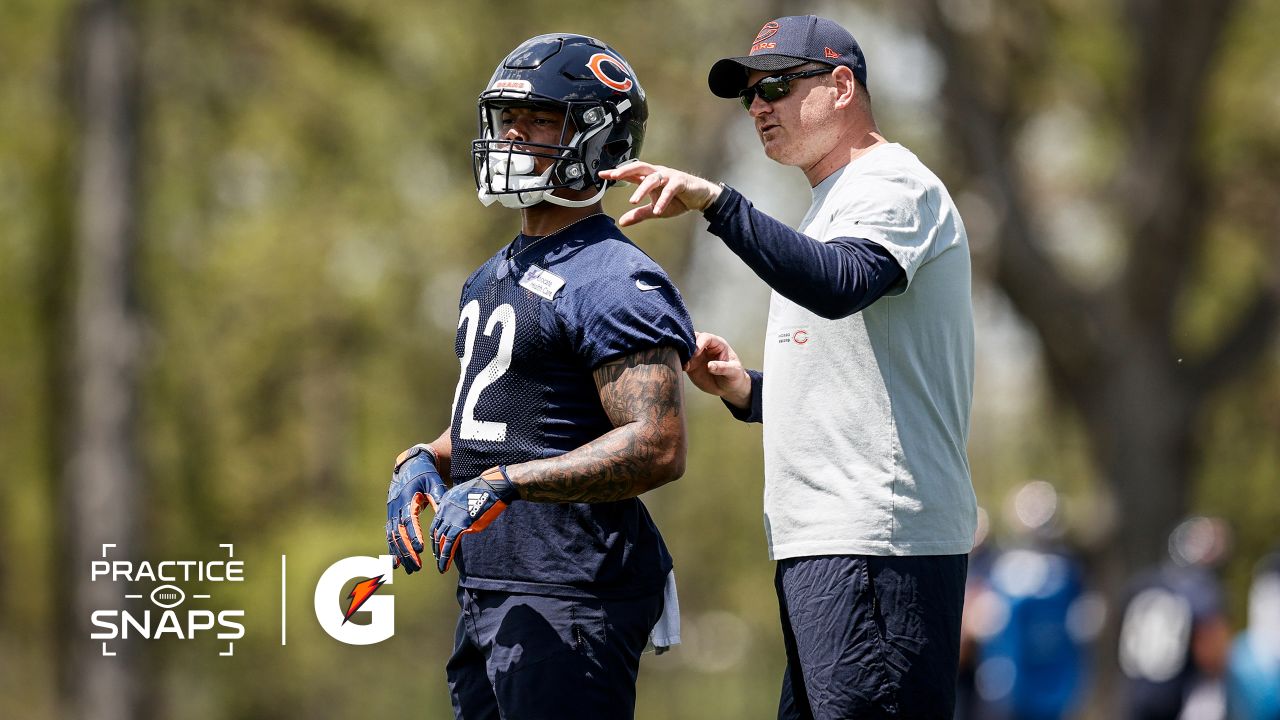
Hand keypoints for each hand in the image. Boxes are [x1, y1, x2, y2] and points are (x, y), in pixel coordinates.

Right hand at [385, 444, 447, 574]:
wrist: (409, 465)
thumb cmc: (425, 475)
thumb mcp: (433, 483)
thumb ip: (438, 498)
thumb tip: (447, 514)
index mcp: (407, 498)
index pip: (409, 520)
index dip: (414, 535)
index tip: (420, 549)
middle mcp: (395, 507)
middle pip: (399, 533)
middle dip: (407, 551)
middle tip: (417, 566)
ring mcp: (391, 512)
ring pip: (393, 537)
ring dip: (400, 554)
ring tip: (409, 569)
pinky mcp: (391, 516)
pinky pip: (390, 535)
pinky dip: (393, 550)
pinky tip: (396, 564)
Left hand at [429, 467, 518, 573]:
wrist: (492, 487)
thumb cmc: (486, 489)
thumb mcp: (467, 495)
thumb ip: (460, 506)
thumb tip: (461, 518)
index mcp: (445, 502)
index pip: (436, 523)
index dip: (436, 535)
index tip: (437, 544)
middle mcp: (444, 510)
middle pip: (436, 533)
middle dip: (436, 547)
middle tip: (437, 558)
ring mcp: (451, 518)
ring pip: (440, 541)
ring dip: (439, 555)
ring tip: (441, 566)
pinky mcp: (460, 526)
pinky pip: (449, 544)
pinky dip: (446, 556)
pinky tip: (444, 565)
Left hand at [597, 161, 721, 226]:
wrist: (700, 198)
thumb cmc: (677, 201)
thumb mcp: (655, 210)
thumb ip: (639, 214)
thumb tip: (621, 222)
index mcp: (649, 178)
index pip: (630, 174)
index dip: (616, 173)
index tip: (601, 174)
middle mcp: (657, 174)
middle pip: (639, 167)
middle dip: (625, 171)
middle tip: (613, 176)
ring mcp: (669, 176)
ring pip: (652, 179)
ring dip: (642, 189)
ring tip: (633, 201)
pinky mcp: (680, 182)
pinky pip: (669, 190)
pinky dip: (663, 200)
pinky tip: (657, 210)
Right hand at [685, 331, 751, 407]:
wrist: (729, 388)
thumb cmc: (735, 376)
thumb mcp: (734, 371)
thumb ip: (723, 368)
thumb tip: (710, 366)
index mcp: (717, 344)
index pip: (706, 337)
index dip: (699, 343)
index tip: (696, 353)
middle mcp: (705, 347)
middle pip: (692, 339)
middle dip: (687, 345)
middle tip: (685, 356)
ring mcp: (696, 356)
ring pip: (685, 349)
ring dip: (681, 354)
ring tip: (681, 364)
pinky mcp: (691, 365)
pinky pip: (682, 361)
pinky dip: (678, 363)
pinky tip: (679, 368)